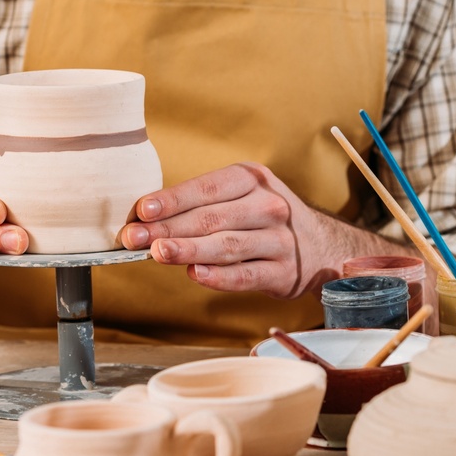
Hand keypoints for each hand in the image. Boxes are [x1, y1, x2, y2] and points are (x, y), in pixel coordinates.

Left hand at [120, 162, 345, 298]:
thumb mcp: (239, 197)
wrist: (320, 246)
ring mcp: (280, 240)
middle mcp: (269, 206)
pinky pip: (247, 275)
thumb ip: (199, 206)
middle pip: (212, 218)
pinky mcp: (284, 272)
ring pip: (227, 246)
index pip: (207, 188)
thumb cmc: (261, 218)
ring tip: (159, 254)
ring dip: (189, 250)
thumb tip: (144, 221)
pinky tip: (195, 274)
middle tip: (135, 239)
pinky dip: (220, 276)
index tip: (142, 211)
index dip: (173, 200)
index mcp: (252, 179)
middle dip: (169, 229)